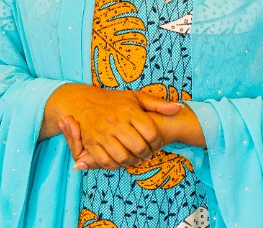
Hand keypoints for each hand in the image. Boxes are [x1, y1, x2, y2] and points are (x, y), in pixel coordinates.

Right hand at [60, 99, 204, 169]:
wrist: (83, 101)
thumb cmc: (113, 101)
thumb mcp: (136, 97)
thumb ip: (159, 104)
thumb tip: (179, 108)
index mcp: (129, 111)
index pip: (152, 134)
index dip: (158, 143)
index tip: (156, 144)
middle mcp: (116, 122)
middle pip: (140, 148)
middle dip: (147, 154)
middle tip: (146, 153)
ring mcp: (103, 133)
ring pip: (124, 157)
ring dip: (132, 161)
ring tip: (135, 157)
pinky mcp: (91, 143)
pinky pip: (106, 162)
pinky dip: (116, 165)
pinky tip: (120, 159)